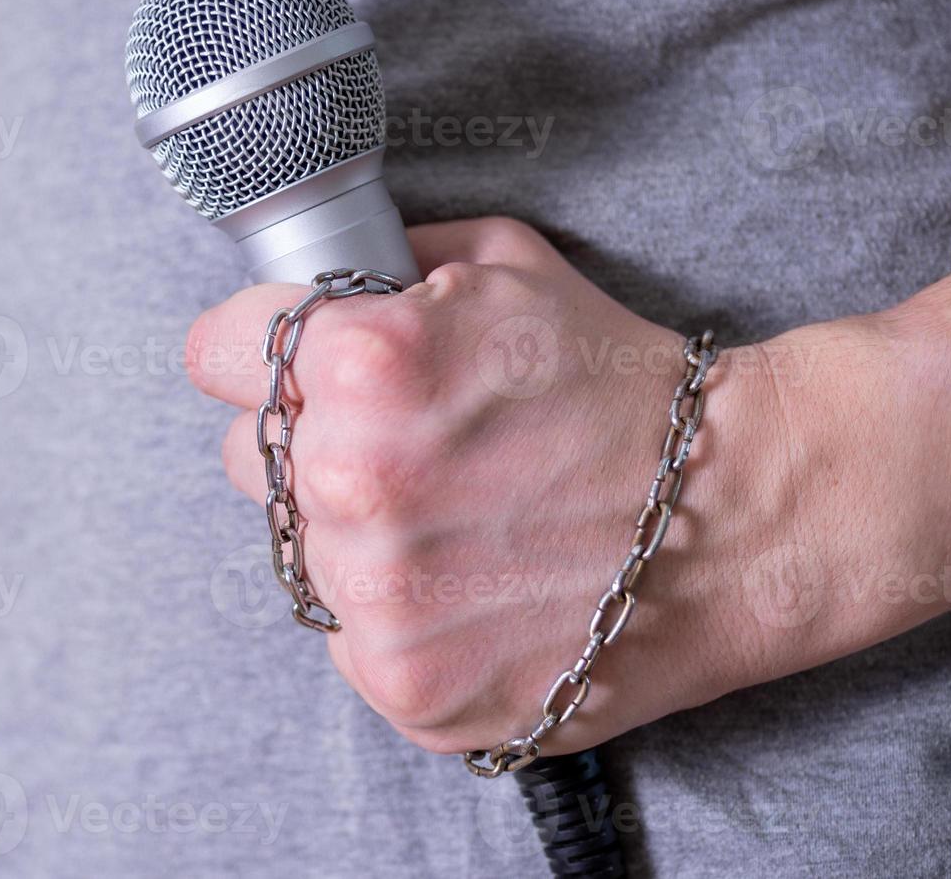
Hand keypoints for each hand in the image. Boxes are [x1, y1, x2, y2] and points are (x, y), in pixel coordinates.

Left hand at [185, 216, 950, 757]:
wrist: (735, 515)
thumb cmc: (620, 384)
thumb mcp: (503, 263)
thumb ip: (379, 265)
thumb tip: (303, 283)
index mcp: (363, 364)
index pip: (215, 353)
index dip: (260, 351)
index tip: (300, 368)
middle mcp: (355, 484)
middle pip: (248, 458)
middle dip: (314, 442)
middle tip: (413, 446)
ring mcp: (378, 599)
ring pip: (300, 552)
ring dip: (355, 534)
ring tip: (458, 517)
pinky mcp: (408, 687)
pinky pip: (351, 634)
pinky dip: (398, 613)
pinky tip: (473, 582)